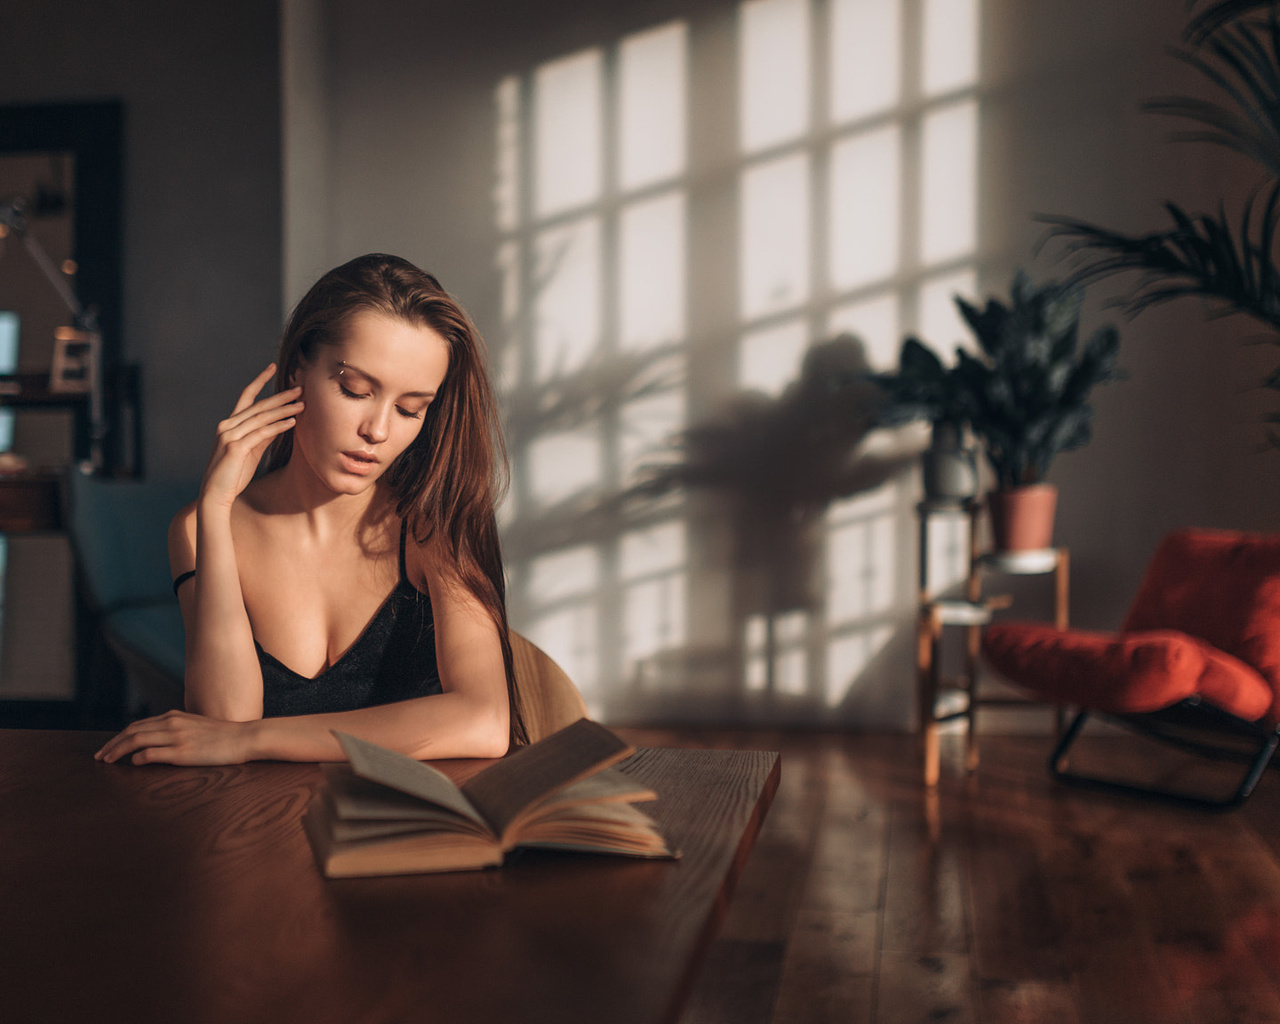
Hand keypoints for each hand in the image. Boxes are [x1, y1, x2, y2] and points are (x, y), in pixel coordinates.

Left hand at [94, 710, 254, 765]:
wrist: (244, 737)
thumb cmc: (224, 736)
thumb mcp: (197, 727)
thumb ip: (178, 731)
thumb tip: (161, 743)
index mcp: (174, 717)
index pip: (138, 725)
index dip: (120, 736)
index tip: (108, 747)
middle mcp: (172, 723)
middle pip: (132, 731)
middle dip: (112, 744)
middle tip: (99, 756)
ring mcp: (177, 737)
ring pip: (137, 740)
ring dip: (118, 751)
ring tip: (107, 761)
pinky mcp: (182, 751)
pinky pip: (152, 753)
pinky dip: (138, 758)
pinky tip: (133, 764)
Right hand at [200, 364, 303, 509]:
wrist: (216, 494)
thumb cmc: (233, 474)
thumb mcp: (251, 451)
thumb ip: (263, 436)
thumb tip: (281, 423)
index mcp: (230, 424)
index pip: (246, 396)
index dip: (259, 380)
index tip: (273, 367)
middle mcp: (228, 425)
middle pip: (258, 405)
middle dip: (281, 396)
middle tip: (300, 388)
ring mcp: (229, 435)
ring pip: (261, 417)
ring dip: (284, 410)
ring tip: (302, 405)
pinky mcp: (235, 447)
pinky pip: (261, 433)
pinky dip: (278, 427)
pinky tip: (292, 423)